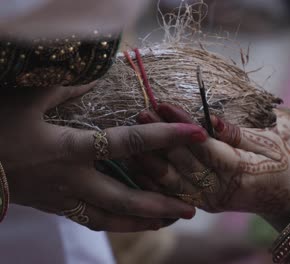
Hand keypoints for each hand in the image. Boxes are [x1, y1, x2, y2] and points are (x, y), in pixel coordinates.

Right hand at [0, 85, 205, 231]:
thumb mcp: (25, 97)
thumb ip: (65, 86)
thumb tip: (97, 74)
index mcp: (69, 150)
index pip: (129, 143)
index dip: (165, 136)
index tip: (196, 132)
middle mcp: (71, 180)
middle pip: (125, 199)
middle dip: (161, 205)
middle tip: (192, 209)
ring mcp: (62, 199)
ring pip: (109, 219)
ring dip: (142, 222)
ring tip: (169, 222)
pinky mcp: (54, 206)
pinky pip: (91, 220)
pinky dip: (117, 223)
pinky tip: (132, 222)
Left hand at [136, 104, 289, 229]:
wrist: (287, 198)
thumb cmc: (282, 164)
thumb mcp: (268, 142)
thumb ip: (236, 133)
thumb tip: (209, 118)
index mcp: (240, 171)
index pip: (204, 146)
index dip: (182, 125)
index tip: (164, 104)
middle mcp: (221, 190)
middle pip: (183, 163)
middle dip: (160, 137)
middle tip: (141, 113)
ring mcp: (211, 201)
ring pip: (172, 182)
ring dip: (150, 159)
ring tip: (132, 135)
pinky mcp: (204, 206)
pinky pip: (173, 195)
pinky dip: (154, 181)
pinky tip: (138, 164)